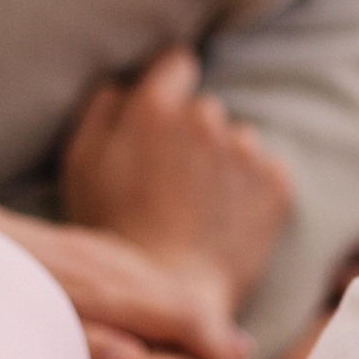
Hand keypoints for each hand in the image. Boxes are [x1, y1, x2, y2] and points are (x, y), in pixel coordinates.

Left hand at [0, 214, 259, 358]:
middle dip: (218, 340)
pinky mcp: (71, 245)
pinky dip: (165, 298)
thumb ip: (77, 345)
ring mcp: (87, 247)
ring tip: (219, 354)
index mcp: (96, 284)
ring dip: (195, 318)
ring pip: (162, 279)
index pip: (181, 315)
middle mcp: (102, 259)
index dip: (215, 353)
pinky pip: (138, 271)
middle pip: (182, 295)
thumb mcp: (16, 328)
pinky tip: (164, 316)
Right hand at [61, 47, 292, 322]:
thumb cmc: (114, 232)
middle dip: (190, 134)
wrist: (170, 294)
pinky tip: (222, 220)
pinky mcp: (277, 182)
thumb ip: (104, 106)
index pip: (176, 63)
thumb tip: (129, 79)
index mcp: (155, 108)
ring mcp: (245, 150)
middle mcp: (206, 119)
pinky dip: (248, 189)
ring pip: (235, 140)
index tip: (161, 116)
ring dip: (221, 162)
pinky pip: (263, 170)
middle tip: (170, 181)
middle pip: (203, 109)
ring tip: (196, 208)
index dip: (167, 86)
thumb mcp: (81, 163)